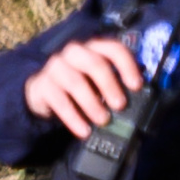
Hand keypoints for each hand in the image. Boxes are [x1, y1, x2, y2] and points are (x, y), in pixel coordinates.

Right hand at [21, 35, 144, 136]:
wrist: (44, 92)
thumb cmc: (80, 85)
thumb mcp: (98, 81)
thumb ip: (116, 84)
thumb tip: (138, 99)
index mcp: (93, 49)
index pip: (113, 49)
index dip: (127, 66)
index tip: (136, 85)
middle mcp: (74, 53)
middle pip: (94, 63)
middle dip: (109, 85)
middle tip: (120, 105)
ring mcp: (55, 67)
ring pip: (75, 82)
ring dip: (92, 103)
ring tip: (103, 120)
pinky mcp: (42, 85)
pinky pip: (59, 101)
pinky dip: (73, 117)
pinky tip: (84, 130)